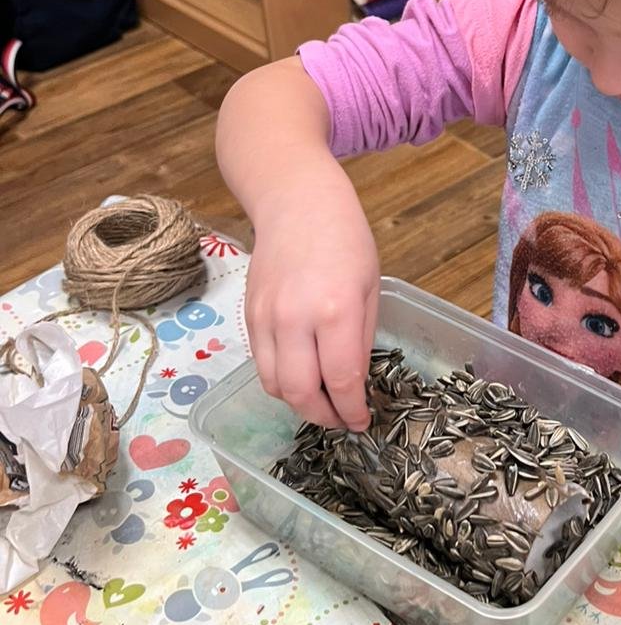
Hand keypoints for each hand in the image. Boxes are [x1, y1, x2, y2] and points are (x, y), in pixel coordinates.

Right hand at [244, 172, 378, 430]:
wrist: (297, 202)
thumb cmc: (345, 239)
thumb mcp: (369, 288)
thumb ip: (360, 339)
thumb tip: (353, 384)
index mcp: (335, 310)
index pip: (340, 380)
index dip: (351, 411)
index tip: (361, 422)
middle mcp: (295, 319)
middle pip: (300, 393)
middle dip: (322, 417)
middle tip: (340, 420)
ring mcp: (265, 318)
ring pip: (274, 385)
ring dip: (298, 403)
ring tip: (321, 401)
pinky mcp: (247, 316)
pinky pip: (260, 364)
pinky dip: (280, 380)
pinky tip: (301, 375)